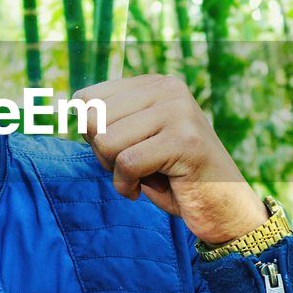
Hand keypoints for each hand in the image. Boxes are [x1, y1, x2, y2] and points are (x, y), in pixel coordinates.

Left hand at [73, 73, 268, 246]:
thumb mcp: (136, 141)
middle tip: (133, 167)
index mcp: (154, 83)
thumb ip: (107, 121)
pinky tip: (145, 189)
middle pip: (92, 118)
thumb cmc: (173, 177)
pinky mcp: (184, 141)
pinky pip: (127, 163)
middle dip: (103, 154)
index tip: (121, 150)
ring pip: (106, 141)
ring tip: (144, 175)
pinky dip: (126, 186)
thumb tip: (67, 107)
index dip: (92, 134)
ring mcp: (179, 111)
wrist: (225, 209)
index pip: (86, 98)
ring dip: (116, 170)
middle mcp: (168, 89)